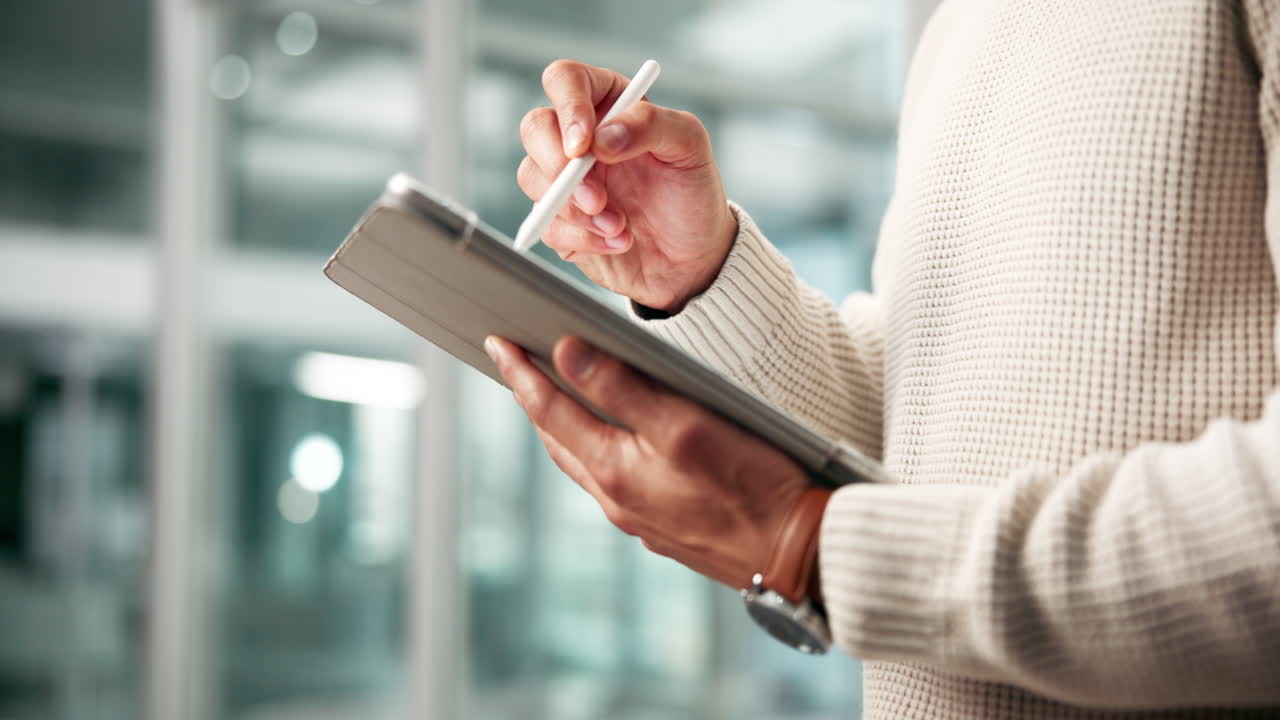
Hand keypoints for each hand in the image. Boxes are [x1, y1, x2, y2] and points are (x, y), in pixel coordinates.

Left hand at [484, 334, 809, 588]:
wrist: (798, 556)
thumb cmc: (752, 486)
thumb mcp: (685, 423)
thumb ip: (621, 387)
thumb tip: (566, 353)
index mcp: (613, 471)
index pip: (549, 411)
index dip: (520, 373)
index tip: (497, 342)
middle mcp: (616, 500)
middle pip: (559, 441)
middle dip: (535, 400)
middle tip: (518, 364)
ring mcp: (639, 519)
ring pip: (585, 464)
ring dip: (566, 428)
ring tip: (556, 395)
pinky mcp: (665, 528)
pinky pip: (614, 482)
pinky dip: (600, 451)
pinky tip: (615, 440)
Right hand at [517, 60, 737, 312]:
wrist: (692, 257)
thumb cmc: (692, 194)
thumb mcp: (690, 147)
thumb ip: (650, 125)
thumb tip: (602, 136)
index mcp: (610, 104)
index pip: (566, 80)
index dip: (568, 107)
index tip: (584, 146)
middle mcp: (581, 137)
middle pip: (535, 128)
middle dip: (560, 168)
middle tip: (596, 198)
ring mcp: (564, 178)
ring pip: (533, 178)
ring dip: (576, 210)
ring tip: (619, 226)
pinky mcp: (558, 219)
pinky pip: (546, 223)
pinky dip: (583, 238)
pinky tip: (617, 241)